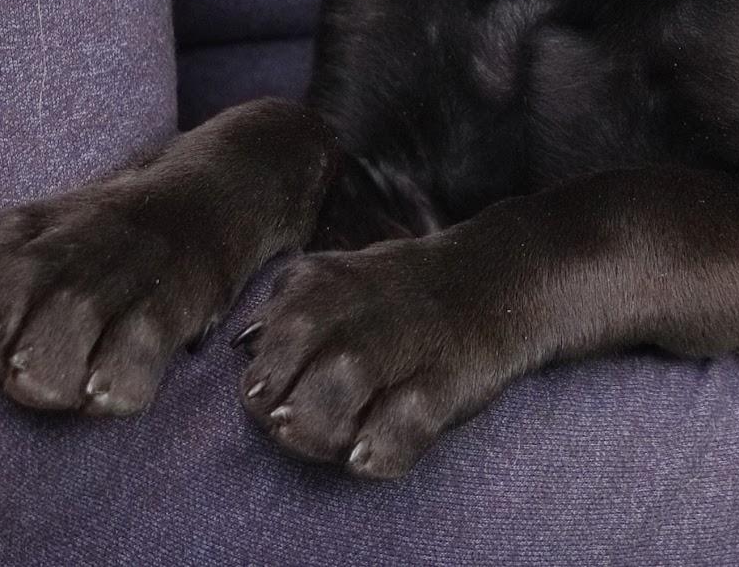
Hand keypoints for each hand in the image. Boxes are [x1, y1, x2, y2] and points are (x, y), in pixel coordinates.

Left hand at [238, 240, 523, 478]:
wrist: (494, 283)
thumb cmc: (399, 299)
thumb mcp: (333, 285)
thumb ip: (287, 316)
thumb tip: (244, 349)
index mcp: (313, 285)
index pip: (259, 358)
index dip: (267, 394)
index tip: (287, 404)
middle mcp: (350, 307)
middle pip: (286, 373)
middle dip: (286, 418)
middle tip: (308, 430)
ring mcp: (402, 340)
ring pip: (337, 383)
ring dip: (322, 431)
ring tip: (338, 443)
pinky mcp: (450, 377)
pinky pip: (405, 421)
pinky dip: (381, 447)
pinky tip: (368, 455)